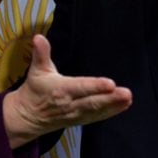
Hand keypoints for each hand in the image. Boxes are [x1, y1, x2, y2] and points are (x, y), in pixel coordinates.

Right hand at [2, 34, 132, 148]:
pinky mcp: (80, 119)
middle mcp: (70, 104)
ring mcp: (76, 114)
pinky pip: (97, 117)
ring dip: (114, 105)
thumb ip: (41, 53)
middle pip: (93, 102)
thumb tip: (38, 38)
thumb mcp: (37, 70)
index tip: (110, 84)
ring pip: (97, 110)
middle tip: (126, 93)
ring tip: (128, 99)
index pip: (80, 87)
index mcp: (61, 89)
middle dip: (110, 98)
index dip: (95, 86)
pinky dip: (111, 112)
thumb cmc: (35, 90)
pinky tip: (124, 106)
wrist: (28, 116)